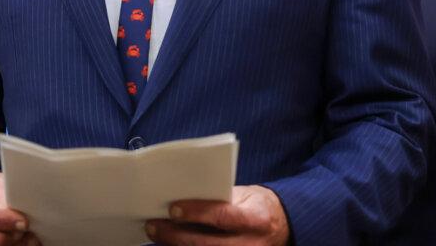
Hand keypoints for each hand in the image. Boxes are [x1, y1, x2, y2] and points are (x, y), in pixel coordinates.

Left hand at [145, 185, 290, 245]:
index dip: (197, 213)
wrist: (282, 226)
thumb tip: (184, 195)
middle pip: (207, 244)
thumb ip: (220, 197)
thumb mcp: (246, 194)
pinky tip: (172, 244)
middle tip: (153, 225)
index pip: (223, 216)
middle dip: (176, 235)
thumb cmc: (258, 205)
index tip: (172, 208)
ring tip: (157, 234)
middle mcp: (250, 244)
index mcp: (256, 218)